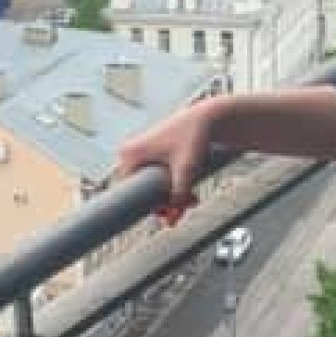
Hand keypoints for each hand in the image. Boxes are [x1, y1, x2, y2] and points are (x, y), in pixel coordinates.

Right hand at [114, 99, 217, 224]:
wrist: (207, 118)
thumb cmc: (193, 137)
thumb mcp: (186, 169)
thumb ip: (178, 194)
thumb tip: (172, 218)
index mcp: (129, 154)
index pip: (129, 192)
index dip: (148, 206)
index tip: (167, 214)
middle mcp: (129, 154)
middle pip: (141, 191)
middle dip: (164, 202)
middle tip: (185, 208)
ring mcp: (140, 155)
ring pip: (152, 187)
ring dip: (171, 197)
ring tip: (192, 199)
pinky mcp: (152, 156)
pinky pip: (157, 180)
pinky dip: (173, 187)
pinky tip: (190, 194)